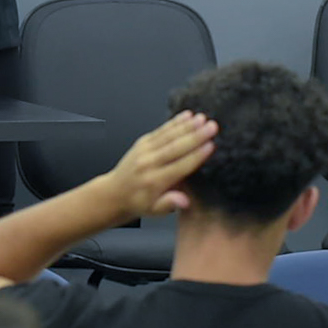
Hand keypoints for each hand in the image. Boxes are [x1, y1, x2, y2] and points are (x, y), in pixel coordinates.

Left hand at [100, 111, 218, 218]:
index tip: (211, 146)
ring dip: (187, 126)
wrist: (114, 194)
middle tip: (212, 127)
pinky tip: (187, 115)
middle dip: (196, 136)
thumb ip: (169, 204)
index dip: (197, 156)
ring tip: (202, 118)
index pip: (180, 167)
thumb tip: (184, 201)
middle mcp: (149, 164)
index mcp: (154, 181)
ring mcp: (144, 151)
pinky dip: (174, 122)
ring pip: (168, 136)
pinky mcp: (142, 142)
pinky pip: (160, 130)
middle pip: (176, 148)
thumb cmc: (138, 203)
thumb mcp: (154, 211)